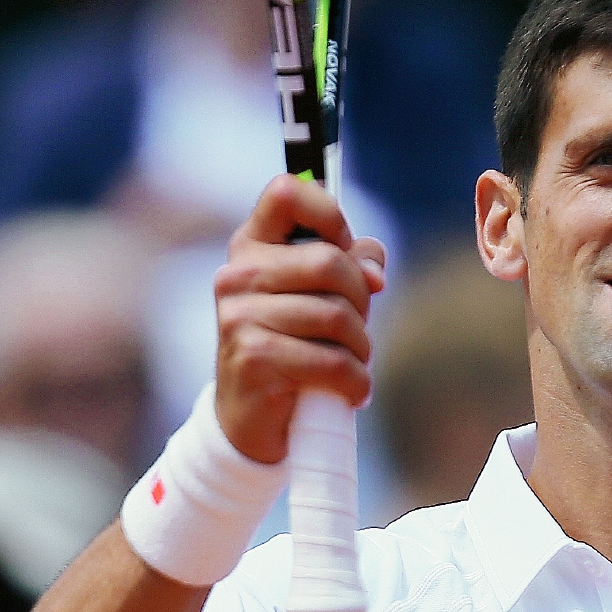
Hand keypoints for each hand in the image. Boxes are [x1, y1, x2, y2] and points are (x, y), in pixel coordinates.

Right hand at [212, 174, 386, 463]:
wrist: (253, 419)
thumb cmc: (296, 346)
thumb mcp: (323, 296)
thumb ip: (352, 265)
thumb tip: (374, 272)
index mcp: (253, 244)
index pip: (287, 192)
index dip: (329, 214)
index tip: (342, 248)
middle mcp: (237, 273)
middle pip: (330, 262)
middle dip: (360, 300)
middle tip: (356, 331)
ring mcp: (239, 315)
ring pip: (336, 315)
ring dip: (360, 348)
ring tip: (351, 364)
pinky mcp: (252, 358)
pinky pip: (331, 361)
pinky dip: (354, 381)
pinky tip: (351, 391)